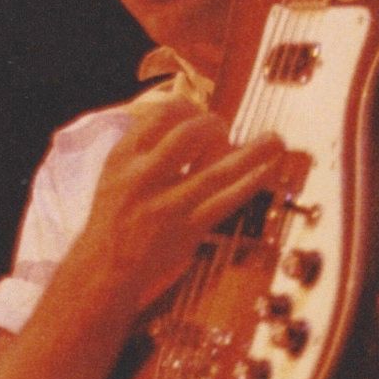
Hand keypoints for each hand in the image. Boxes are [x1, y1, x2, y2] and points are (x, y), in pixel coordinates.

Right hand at [80, 97, 284, 309]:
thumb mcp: (114, 173)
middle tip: (223, 128)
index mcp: (123, 157)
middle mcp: (143, 177)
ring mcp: (167, 206)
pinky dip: (249, 184)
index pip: (161, 115)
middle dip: (214, 126)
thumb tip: (185, 119)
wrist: (103, 270)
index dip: (188, 108)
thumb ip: (144, 146)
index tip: (198, 113)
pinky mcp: (187, 230)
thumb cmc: (113, 220)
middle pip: (189, 135)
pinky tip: (266, 171)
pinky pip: (226, 202)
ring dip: (251, 153)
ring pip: (216, 171)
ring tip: (275, 140)